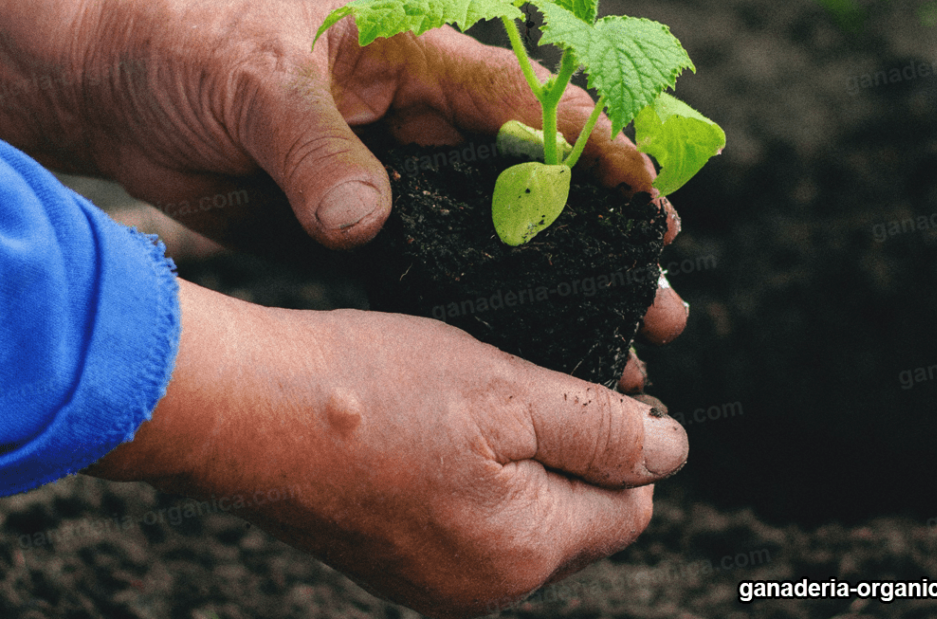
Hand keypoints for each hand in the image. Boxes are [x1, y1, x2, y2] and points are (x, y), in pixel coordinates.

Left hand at [74, 0, 686, 344]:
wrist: (126, 87)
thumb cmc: (198, 51)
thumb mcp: (259, 83)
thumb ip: (317, 151)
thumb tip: (363, 225)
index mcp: (418, 62)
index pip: (528, 100)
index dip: (596, 145)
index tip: (650, 192)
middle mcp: (423, 124)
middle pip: (533, 180)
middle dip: (599, 232)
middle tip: (659, 288)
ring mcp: (396, 181)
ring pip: (494, 235)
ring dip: (551, 281)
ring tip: (616, 333)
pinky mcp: (361, 231)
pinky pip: (431, 271)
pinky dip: (476, 307)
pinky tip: (520, 347)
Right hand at [87, 279, 688, 618]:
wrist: (246, 408)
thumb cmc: (374, 389)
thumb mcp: (508, 390)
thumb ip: (598, 429)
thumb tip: (672, 452)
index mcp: (522, 554)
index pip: (626, 507)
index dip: (626, 438)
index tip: (598, 379)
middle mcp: (481, 586)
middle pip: (574, 512)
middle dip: (570, 443)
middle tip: (532, 369)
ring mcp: (431, 575)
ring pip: (520, 507)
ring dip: (519, 448)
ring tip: (479, 383)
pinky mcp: (393, 551)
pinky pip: (466, 510)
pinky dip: (470, 462)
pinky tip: (438, 414)